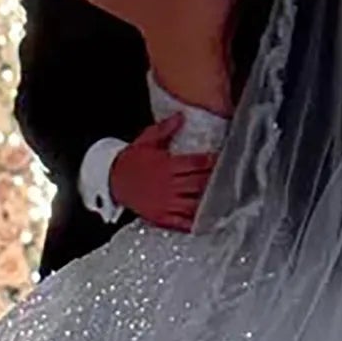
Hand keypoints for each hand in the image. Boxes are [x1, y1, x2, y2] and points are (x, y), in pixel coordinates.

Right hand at [111, 113, 213, 231]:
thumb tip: (180, 117)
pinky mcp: (160, 217)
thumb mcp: (146, 141)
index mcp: (166, 166)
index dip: (211, 161)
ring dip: (209, 202)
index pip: (196, 164)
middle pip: (198, 184)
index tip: (222, 159)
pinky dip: (195, 223)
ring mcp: (164, 203)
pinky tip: (207, 222)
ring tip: (224, 199)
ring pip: (194, 204)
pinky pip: (181, 222)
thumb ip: (165, 129)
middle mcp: (167, 186)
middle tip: (229, 178)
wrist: (112, 181)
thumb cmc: (131, 160)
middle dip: (214, 180)